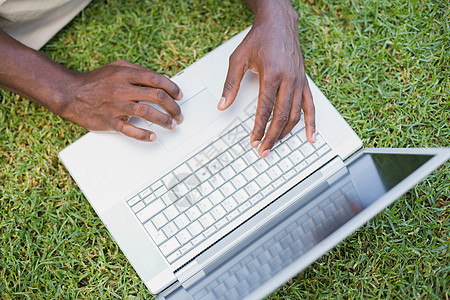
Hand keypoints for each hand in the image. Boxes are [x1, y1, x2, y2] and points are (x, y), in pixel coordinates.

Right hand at [62, 60, 182, 140]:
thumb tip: (160, 79)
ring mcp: (116, 106)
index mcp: (126, 74)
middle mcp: (122, 89)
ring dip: (163, 120)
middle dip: (173, 107)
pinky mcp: (109, 121)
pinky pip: (129, 129)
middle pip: (156, 96)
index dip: (172, 88)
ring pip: (146, 112)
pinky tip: (152, 136)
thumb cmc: (96, 81)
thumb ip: (137, 71)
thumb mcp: (117, 67)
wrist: (71, 94)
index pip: (156, 79)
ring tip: (171, 125)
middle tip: (178, 114)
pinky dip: (142, 134)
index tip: (179, 96)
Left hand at [218, 1, 315, 156]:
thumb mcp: (238, 58)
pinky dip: (311, 123)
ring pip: (296, 114)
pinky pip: (310, 106)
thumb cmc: (260, 39)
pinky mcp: (305, 82)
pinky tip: (311, 136)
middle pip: (281, 116)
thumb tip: (222, 105)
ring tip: (276, 145)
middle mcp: (289, 80)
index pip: (265, 109)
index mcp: (272, 74)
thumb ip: (230, 84)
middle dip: (272, 136)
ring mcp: (299, 82)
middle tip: (264, 150)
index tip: (254, 141)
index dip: (259, 128)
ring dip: (286, 133)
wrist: (280, 23)